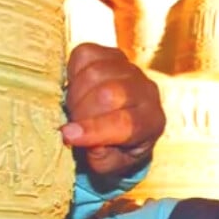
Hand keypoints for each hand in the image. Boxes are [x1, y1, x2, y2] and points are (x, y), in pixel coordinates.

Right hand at [61, 43, 165, 177]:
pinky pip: (85, 54)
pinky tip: (76, 87)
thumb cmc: (116, 149)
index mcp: (151, 122)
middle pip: (108, 94)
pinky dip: (73, 71)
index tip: (67, 136)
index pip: (124, 123)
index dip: (93, 129)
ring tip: (74, 108)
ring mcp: (130, 68)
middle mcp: (147, 91)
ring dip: (75, 93)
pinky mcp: (111, 53)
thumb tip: (76, 135)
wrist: (123, 126)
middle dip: (81, 111)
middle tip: (72, 123)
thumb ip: (98, 156)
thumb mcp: (109, 165)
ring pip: (95, 72)